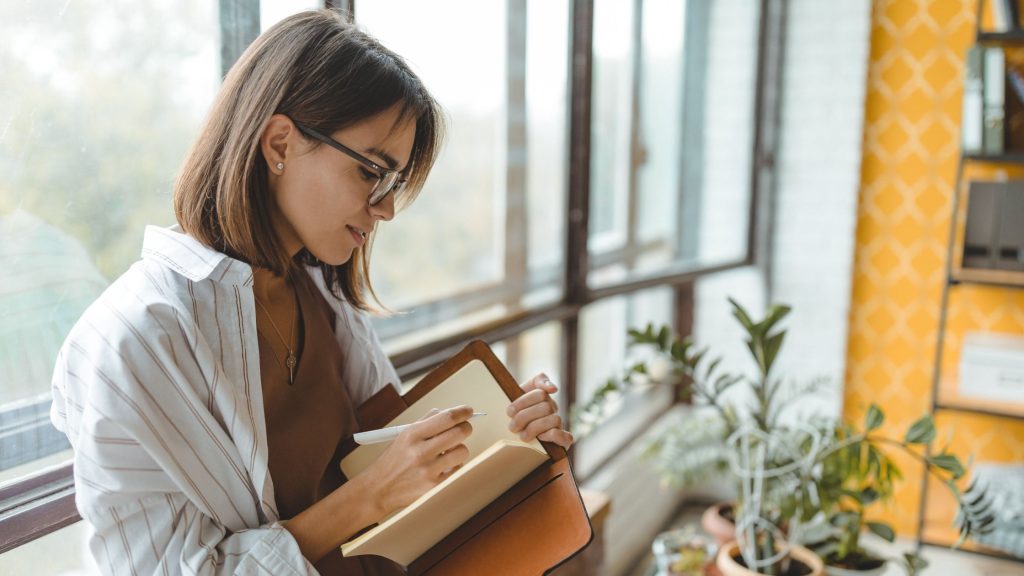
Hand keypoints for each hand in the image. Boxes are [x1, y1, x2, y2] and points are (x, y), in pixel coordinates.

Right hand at [361, 405, 474, 519]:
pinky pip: (458, 469)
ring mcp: (428, 471)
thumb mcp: (404, 435)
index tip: (468, 411)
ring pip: (462, 451)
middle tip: (463, 429)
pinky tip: (443, 467)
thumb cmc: (394, 460)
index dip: (462, 412)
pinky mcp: (434, 487)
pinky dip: (454, 466)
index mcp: (412, 435)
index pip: (446, 418)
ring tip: (447, 452)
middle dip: (465, 428)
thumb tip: (452, 412)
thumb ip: (427, 421)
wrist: (378, 489)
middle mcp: (420, 452)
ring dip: (459, 449)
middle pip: (459, 433)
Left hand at [507, 373, 573, 448]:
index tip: (509, 412)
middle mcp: (553, 408)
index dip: (523, 402)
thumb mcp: (517, 395)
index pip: (539, 393)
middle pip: (545, 407)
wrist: (514, 436)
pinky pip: (565, 436)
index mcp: (542, 396)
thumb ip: (536, 382)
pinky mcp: (563, 439)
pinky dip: (553, 436)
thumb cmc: (516, 415)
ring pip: (555, 419)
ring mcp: (559, 423)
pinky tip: (541, 438)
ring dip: (535, 428)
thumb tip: (553, 388)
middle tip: (512, 427)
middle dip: (525, 417)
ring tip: (522, 435)